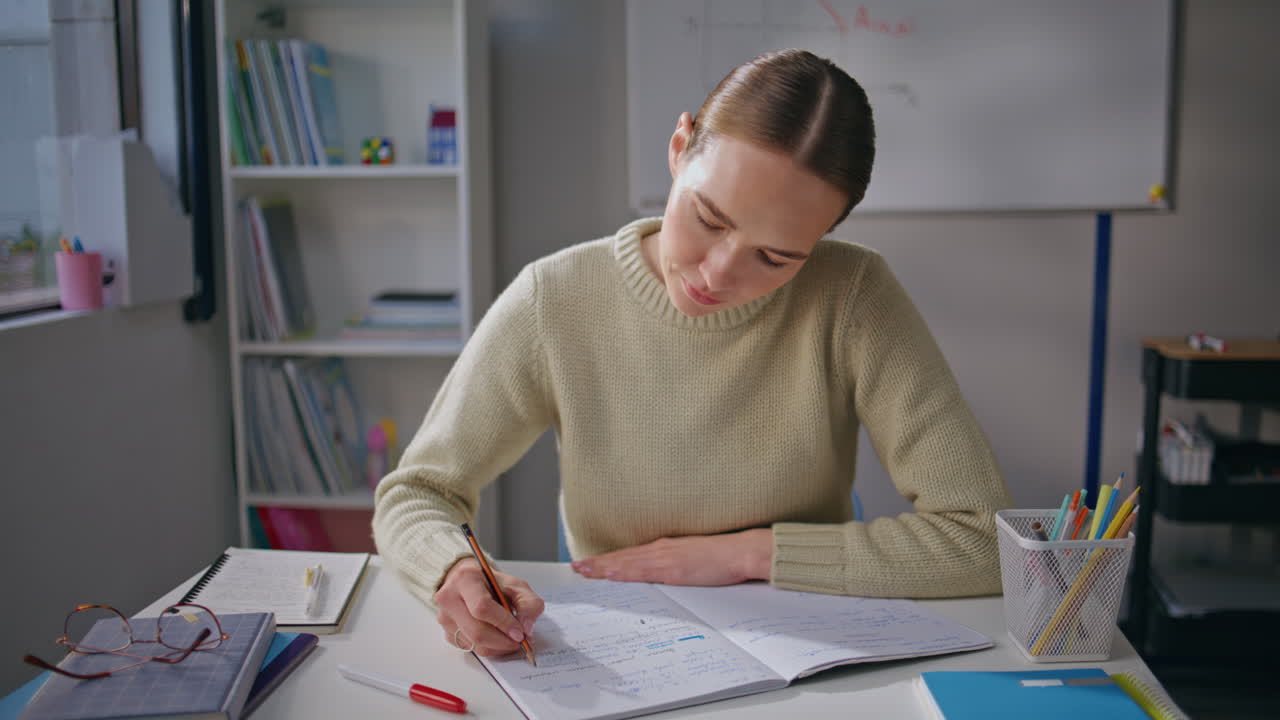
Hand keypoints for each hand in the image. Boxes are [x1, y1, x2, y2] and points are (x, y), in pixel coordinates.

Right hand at [434, 558, 544, 656]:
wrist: (470, 583)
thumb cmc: (492, 583)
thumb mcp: (516, 585)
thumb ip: (528, 603)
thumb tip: (526, 627)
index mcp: (466, 579)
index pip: (482, 607)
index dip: (504, 623)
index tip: (520, 632)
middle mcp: (449, 598)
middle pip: (477, 631)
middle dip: (503, 641)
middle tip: (520, 641)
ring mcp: (445, 618)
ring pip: (475, 644)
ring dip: (498, 647)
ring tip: (511, 639)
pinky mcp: (447, 633)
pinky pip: (471, 649)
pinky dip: (490, 648)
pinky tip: (498, 638)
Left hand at [570, 528, 773, 585]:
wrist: (741, 552)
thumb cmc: (723, 556)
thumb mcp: (693, 558)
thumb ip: (676, 564)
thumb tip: (664, 574)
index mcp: (666, 548)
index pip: (631, 555)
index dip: (609, 559)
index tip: (591, 562)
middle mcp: (661, 549)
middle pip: (623, 558)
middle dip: (598, 563)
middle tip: (576, 568)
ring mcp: (665, 557)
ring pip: (627, 563)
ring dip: (603, 567)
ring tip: (583, 571)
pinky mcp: (672, 568)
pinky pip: (642, 571)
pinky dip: (623, 571)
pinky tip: (610, 574)